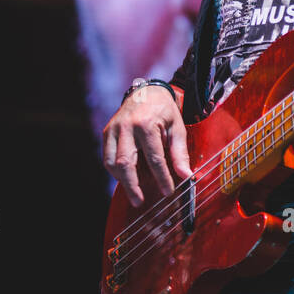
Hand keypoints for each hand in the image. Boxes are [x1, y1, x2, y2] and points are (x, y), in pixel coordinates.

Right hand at [101, 85, 190, 206]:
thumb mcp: (177, 127)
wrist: (146, 92)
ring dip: (122, 180)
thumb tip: (186, 176)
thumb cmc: (164, 111)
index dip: (161, 177)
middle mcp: (126, 127)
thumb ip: (179, 152)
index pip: (154, 158)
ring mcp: (113, 129)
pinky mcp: (106, 133)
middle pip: (125, 163)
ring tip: (134, 191)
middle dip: (132, 186)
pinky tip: (127, 177)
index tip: (167, 192)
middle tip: (139, 201)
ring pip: (111, 162)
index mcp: (146, 124)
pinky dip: (116, 171)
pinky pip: (107, 157)